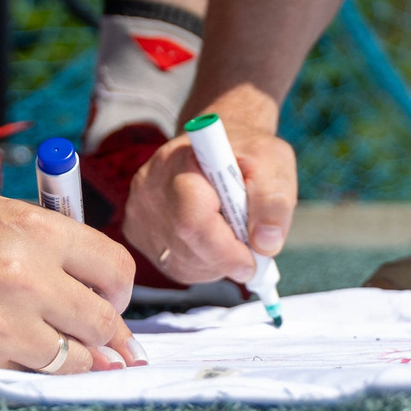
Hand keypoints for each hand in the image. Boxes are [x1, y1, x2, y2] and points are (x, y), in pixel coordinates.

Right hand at [0, 183, 145, 372]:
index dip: (117, 293)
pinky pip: (28, 379)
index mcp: (33, 227)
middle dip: (108, 337)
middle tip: (106, 348)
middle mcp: (28, 273)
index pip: (114, 268)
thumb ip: (33, 238)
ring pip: (74, 359)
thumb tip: (81, 275)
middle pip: (103, 321)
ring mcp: (3, 322)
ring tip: (65, 363)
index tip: (110, 305)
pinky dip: (32, 378)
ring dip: (74, 364)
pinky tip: (21, 369)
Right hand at [121, 87, 297, 284]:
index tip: (253, 260)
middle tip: (249, 246)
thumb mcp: (273, 165)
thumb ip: (273, 203)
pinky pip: (171, 266)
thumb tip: (266, 244)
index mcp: (179, 161)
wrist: (216, 145)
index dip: (226, 250)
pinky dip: (199, 265)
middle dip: (225, 258)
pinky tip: (211, 241)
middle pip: (186, 246)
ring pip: (179, 264)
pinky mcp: (137, 230)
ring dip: (215, 264)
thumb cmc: (245, 154)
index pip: (193, 221)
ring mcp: (138, 210)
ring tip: (230, 235)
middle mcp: (150, 186)